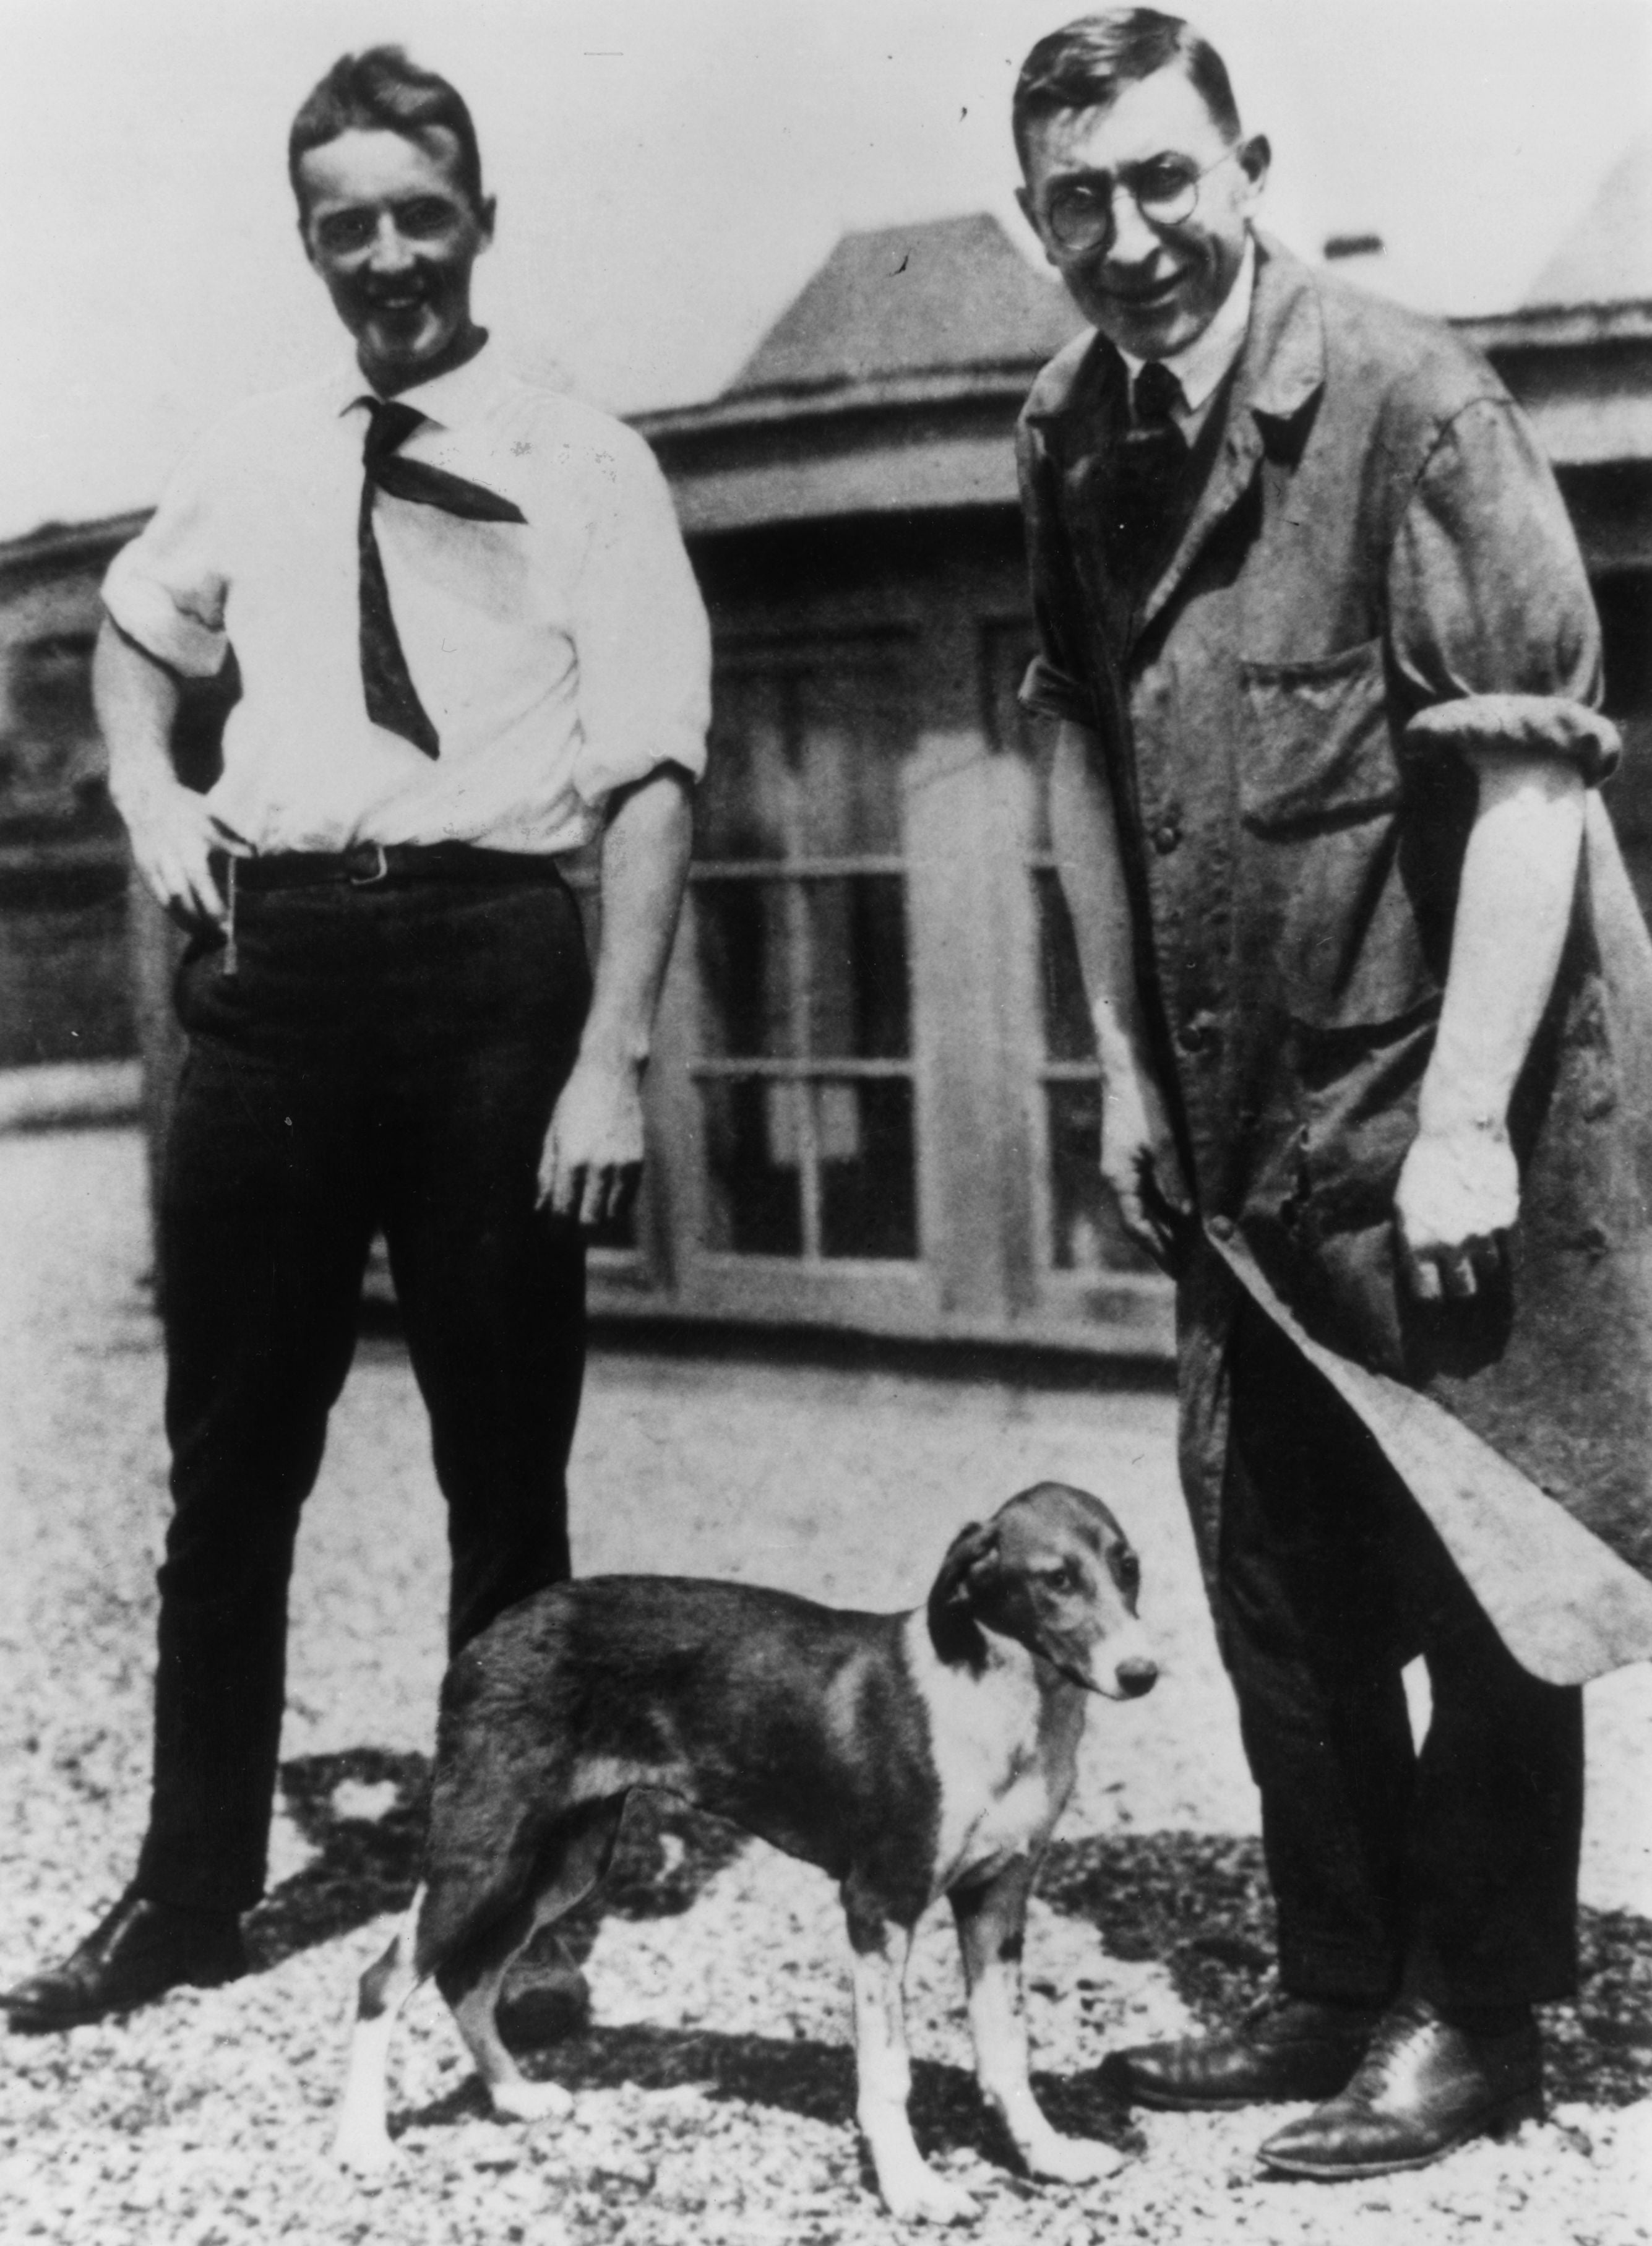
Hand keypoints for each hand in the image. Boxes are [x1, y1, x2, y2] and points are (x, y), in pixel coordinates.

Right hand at [123, 780, 247, 928]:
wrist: (146, 798)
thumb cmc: (185, 809)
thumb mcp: (211, 817)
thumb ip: (234, 837)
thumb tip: (257, 853)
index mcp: (186, 847)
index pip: (200, 885)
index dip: (212, 907)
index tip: (227, 926)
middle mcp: (167, 860)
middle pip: (182, 900)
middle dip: (199, 922)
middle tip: (218, 938)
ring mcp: (152, 866)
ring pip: (166, 903)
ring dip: (185, 922)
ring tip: (204, 937)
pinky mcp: (143, 871)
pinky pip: (157, 898)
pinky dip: (172, 913)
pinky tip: (186, 923)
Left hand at [538, 1053, 645, 1229]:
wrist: (611, 1076)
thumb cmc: (574, 1104)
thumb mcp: (552, 1136)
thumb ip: (546, 1176)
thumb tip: (540, 1209)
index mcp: (572, 1159)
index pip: (563, 1212)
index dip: (556, 1228)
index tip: (552, 1231)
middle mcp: (599, 1166)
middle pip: (589, 1222)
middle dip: (575, 1230)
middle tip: (568, 1228)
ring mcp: (622, 1166)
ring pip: (611, 1217)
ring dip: (597, 1219)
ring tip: (585, 1211)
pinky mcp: (638, 1163)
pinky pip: (627, 1201)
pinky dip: (614, 1206)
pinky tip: (602, 1197)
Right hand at [1100, 1059, 1192, 1273]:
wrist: (1127, 1066)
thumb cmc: (1145, 1101)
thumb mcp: (1165, 1141)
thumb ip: (1176, 1179)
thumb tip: (1189, 1215)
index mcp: (1119, 1176)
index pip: (1137, 1225)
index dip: (1158, 1250)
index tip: (1179, 1271)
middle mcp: (1117, 1176)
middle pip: (1139, 1221)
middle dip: (1162, 1245)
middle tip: (1188, 1269)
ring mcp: (1123, 1166)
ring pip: (1144, 1206)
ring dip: (1165, 1227)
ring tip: (1191, 1248)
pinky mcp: (1132, 1155)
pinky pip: (1148, 1190)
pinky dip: (1165, 1206)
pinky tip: (1185, 1214)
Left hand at [1394, 1122, 1518, 1300]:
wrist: (1460, 1133)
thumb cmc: (1424, 1167)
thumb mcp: (1404, 1205)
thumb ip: (1412, 1241)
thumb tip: (1421, 1272)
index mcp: (1418, 1243)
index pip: (1428, 1293)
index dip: (1433, 1293)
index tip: (1436, 1288)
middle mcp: (1450, 1245)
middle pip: (1464, 1289)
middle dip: (1461, 1283)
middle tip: (1460, 1273)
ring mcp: (1481, 1235)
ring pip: (1488, 1270)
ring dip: (1483, 1260)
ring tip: (1476, 1242)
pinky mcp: (1507, 1220)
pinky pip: (1509, 1249)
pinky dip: (1503, 1244)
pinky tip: (1494, 1231)